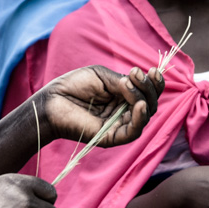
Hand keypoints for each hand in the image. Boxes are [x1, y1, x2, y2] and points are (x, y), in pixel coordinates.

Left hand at [39, 65, 162, 150]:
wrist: (53, 100)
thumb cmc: (74, 86)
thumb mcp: (102, 77)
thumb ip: (123, 82)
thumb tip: (139, 88)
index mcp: (124, 97)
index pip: (148, 92)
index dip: (155, 83)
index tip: (154, 70)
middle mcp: (124, 112)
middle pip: (151, 103)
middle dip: (148, 88)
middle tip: (136, 74)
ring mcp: (119, 125)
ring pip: (144, 116)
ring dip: (142, 98)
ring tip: (129, 85)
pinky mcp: (111, 137)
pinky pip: (133, 132)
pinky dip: (139, 119)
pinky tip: (139, 106)